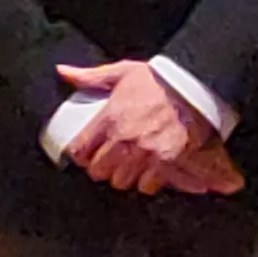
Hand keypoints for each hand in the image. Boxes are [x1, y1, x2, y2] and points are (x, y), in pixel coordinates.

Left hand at [53, 60, 227, 195]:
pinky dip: (146, 182)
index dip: (80, 155)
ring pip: (121, 181)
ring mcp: (145, 153)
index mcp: (109, 118)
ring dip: (123, 176)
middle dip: (100, 168)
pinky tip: (147, 172)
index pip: (80, 150)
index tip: (85, 153)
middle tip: (107, 161)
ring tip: (127, 167)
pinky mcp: (165, 163)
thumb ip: (90, 76)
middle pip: (98, 171)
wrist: (194, 87)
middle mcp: (124, 139)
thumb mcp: (122, 72)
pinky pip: (147, 185)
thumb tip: (63, 71)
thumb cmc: (159, 80)